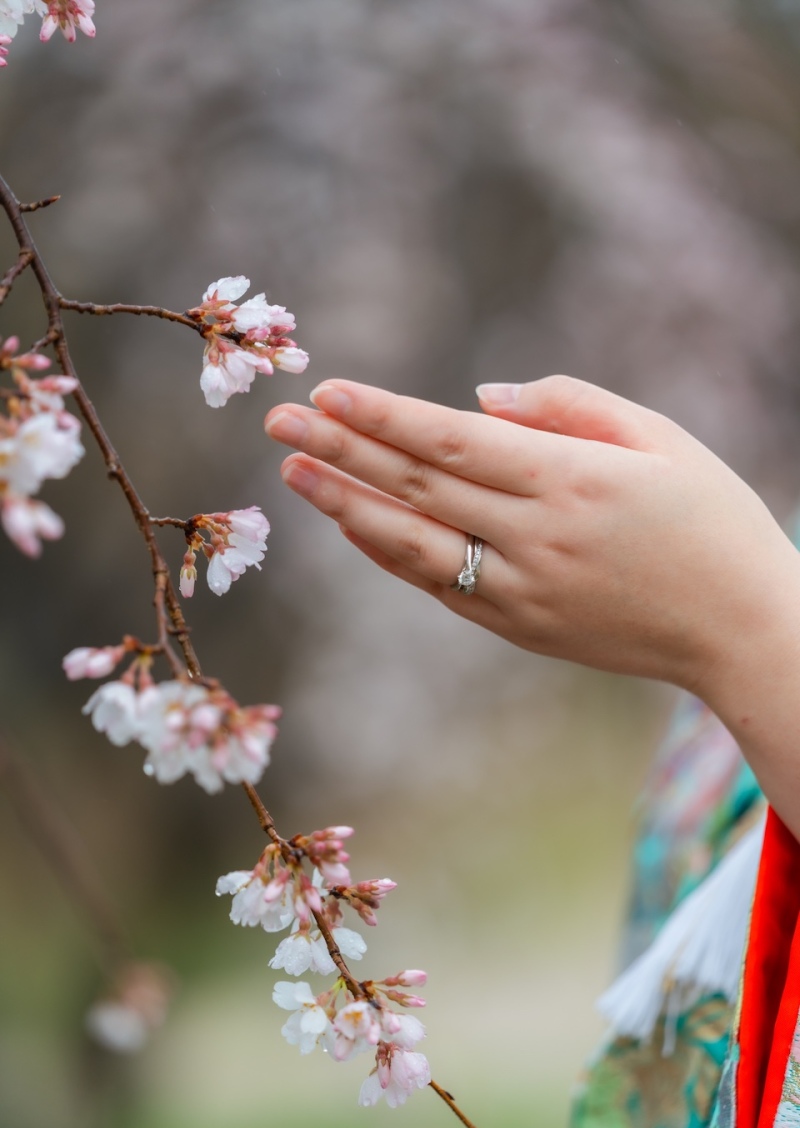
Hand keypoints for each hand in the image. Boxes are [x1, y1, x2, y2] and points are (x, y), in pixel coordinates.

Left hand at [265, 375, 799, 703]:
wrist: (740, 630)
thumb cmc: (708, 520)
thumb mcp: (660, 438)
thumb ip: (569, 406)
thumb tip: (478, 399)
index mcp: (574, 482)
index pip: (453, 442)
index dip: (384, 416)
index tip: (327, 390)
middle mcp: (538, 540)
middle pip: (418, 488)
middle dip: (342, 449)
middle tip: (279, 421)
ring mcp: (523, 592)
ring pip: (414, 546)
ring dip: (346, 508)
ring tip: (293, 474)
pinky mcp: (518, 629)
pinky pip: (438, 584)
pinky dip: (389, 553)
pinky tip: (353, 523)